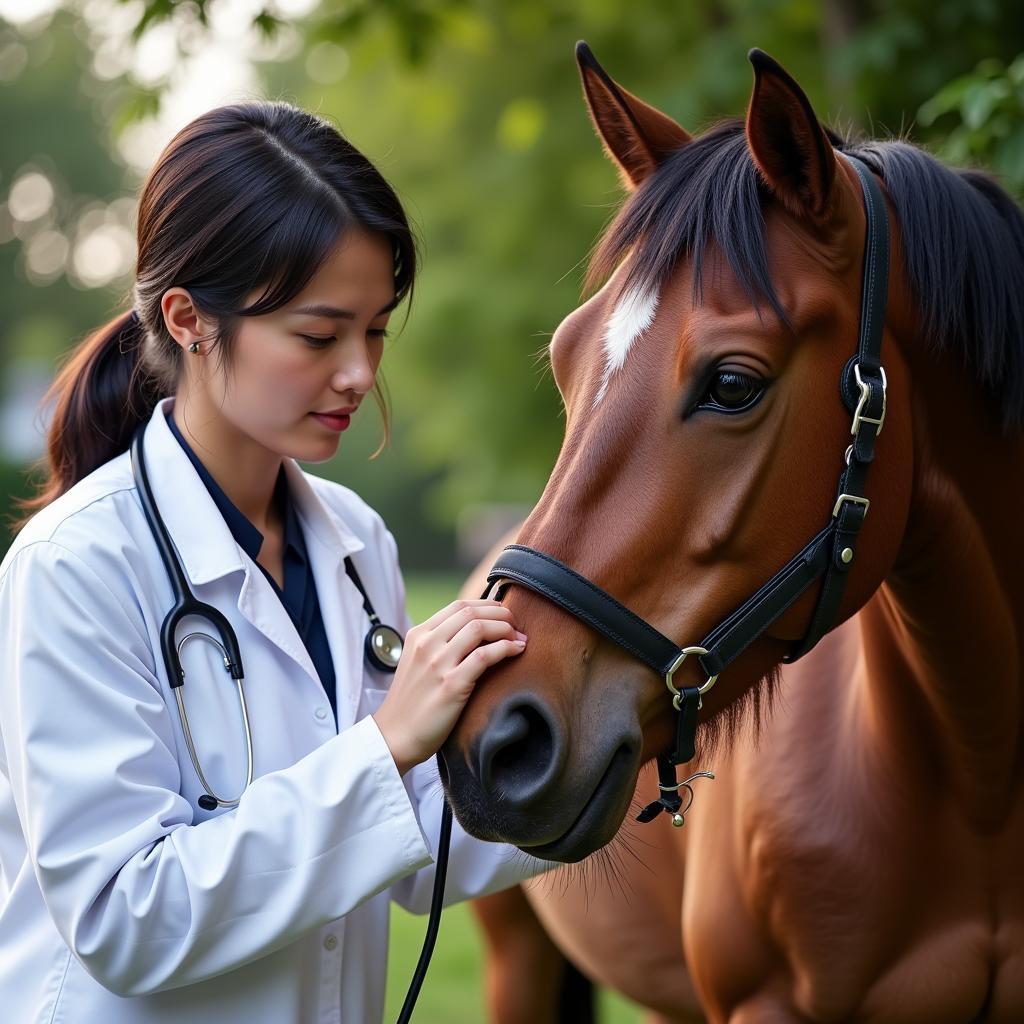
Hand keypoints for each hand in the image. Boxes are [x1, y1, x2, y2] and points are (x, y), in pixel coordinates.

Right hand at [372, 599, 526, 774]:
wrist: (395, 736)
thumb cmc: (411, 702)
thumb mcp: (417, 662)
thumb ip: (439, 644)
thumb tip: (475, 631)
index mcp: (419, 635)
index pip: (459, 606)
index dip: (488, 605)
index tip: (504, 614)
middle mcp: (427, 645)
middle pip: (471, 613)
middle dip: (501, 614)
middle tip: (516, 625)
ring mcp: (438, 664)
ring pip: (479, 628)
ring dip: (507, 630)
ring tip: (519, 638)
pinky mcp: (451, 685)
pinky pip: (484, 656)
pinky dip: (506, 648)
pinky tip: (516, 651)